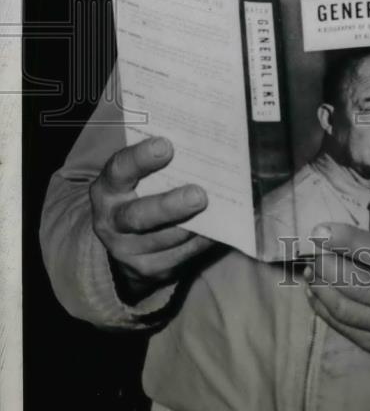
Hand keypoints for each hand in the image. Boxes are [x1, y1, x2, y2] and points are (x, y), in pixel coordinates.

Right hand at [90, 136, 213, 302]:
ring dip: (193, 227)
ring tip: (216, 212)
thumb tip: (198, 140)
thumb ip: (157, 162)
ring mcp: (127, 250)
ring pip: (163, 241)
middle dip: (170, 206)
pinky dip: (201, 243)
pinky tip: (219, 230)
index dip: (140, 158)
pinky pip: (180, 258)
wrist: (122, 240)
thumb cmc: (140, 192)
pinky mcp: (149, 270)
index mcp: (108, 189)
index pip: (119, 170)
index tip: (166, 146)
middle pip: (139, 216)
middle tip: (199, 195)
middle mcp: (112, 221)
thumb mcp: (136, 176)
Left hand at [303, 224, 369, 362]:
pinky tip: (314, 291)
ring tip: (310, 269)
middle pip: (356, 284)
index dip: (346, 241)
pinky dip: (323, 307)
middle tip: (313, 250)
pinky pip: (343, 326)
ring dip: (320, 286)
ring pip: (344, 307)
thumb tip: (339, 232)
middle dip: (327, 264)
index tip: (320, 230)